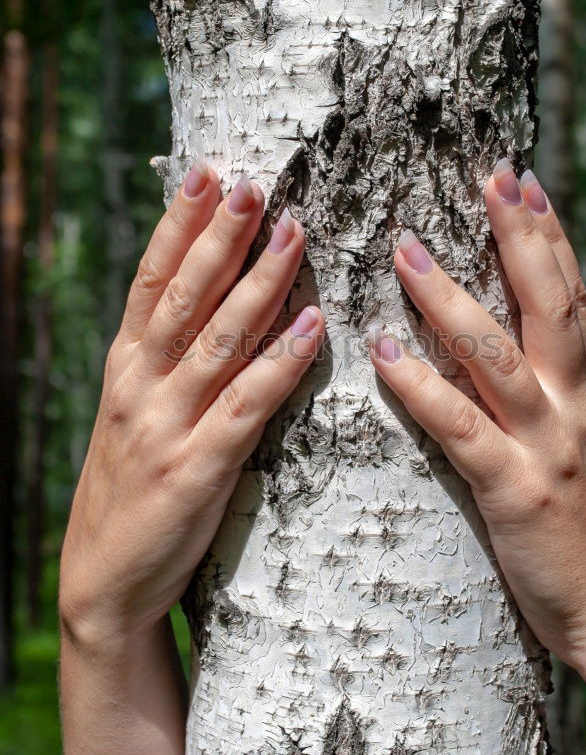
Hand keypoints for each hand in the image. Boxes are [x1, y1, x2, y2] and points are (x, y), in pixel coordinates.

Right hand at [60, 162, 324, 642]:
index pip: (154, 281)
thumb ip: (165, 362)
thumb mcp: (133, 414)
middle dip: (221, 236)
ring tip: (294, 233)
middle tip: (257, 184)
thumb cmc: (129, 490)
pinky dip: (280, 363)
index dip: (180, 224)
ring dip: (259, 283)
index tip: (209, 174)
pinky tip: (312, 326)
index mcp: (126, 368)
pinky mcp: (198, 469)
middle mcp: (141, 387)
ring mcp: (168, 426)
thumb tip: (207, 301)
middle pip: (185, 297)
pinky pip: (247, 405)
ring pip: (219, 340)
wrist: (105, 580)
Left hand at [369, 159, 585, 682]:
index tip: (519, 181)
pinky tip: (385, 352)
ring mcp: (547, 446)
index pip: (570, 297)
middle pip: (548, 305)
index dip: (547, 235)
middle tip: (488, 178)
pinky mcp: (515, 491)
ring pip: (497, 357)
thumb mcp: (583, 443)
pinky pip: (462, 428)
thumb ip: (554, 390)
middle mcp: (575, 405)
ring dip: (450, 299)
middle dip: (518, 237)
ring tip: (406, 250)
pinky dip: (422, 387)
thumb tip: (512, 340)